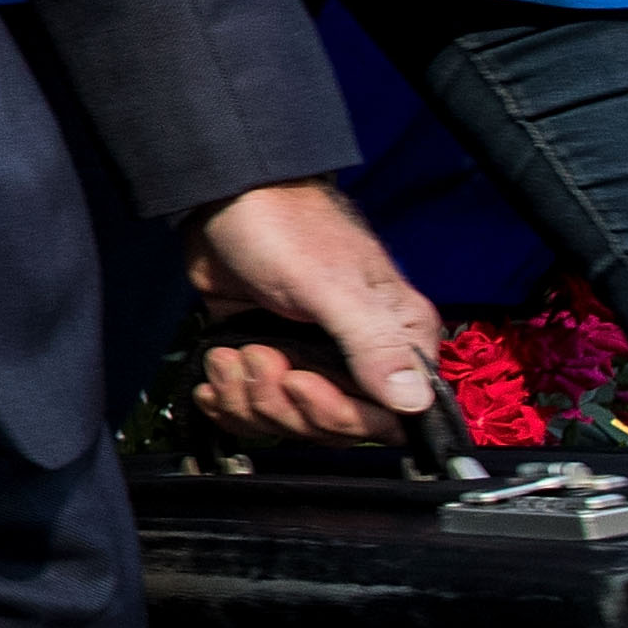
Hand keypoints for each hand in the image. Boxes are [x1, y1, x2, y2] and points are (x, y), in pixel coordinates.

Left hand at [186, 177, 442, 441]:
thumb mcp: (330, 284)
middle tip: (257, 355)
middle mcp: (361, 360)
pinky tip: (213, 380)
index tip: (299, 382)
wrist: (222, 198)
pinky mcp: (270, 359)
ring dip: (249, 398)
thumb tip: (413, 402)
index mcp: (397, 342)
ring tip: (231, 354)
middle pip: (330, 428)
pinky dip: (229, 401)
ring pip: (288, 423)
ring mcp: (312, 361)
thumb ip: (372, 343)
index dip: (339, 415)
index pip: (388, 420)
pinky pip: (254, 409)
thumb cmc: (284, 227)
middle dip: (283, 404)